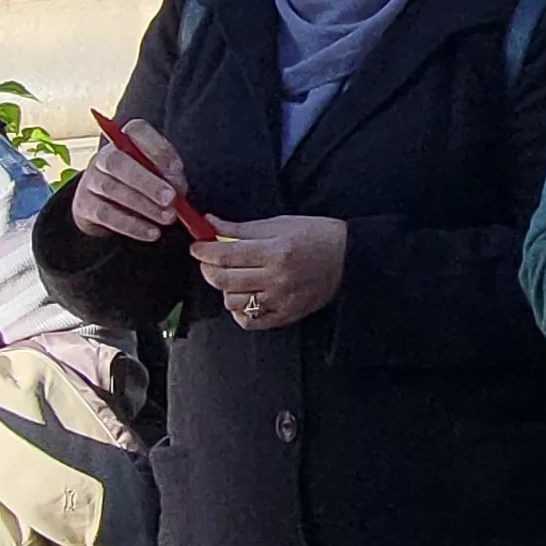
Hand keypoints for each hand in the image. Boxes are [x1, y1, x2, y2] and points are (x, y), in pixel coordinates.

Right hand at [72, 117, 188, 240]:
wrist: (110, 208)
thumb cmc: (145, 186)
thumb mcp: (161, 176)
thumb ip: (171, 177)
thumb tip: (177, 189)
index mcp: (125, 139)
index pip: (136, 131)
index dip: (157, 149)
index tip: (176, 170)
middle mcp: (103, 156)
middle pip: (117, 161)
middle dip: (147, 181)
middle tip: (170, 199)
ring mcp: (90, 180)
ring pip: (111, 188)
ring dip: (143, 205)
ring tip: (167, 218)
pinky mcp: (84, 205)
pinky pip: (106, 214)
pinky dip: (132, 225)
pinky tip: (152, 232)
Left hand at [192, 215, 346, 328]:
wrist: (349, 259)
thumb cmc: (316, 236)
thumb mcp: (280, 223)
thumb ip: (242, 228)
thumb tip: (211, 224)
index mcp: (276, 251)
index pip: (226, 254)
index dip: (204, 251)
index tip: (196, 247)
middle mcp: (277, 278)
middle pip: (224, 280)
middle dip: (208, 269)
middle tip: (208, 260)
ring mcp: (281, 300)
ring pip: (233, 302)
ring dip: (224, 289)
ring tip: (232, 277)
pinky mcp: (286, 316)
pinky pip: (250, 321)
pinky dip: (239, 311)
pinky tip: (244, 296)